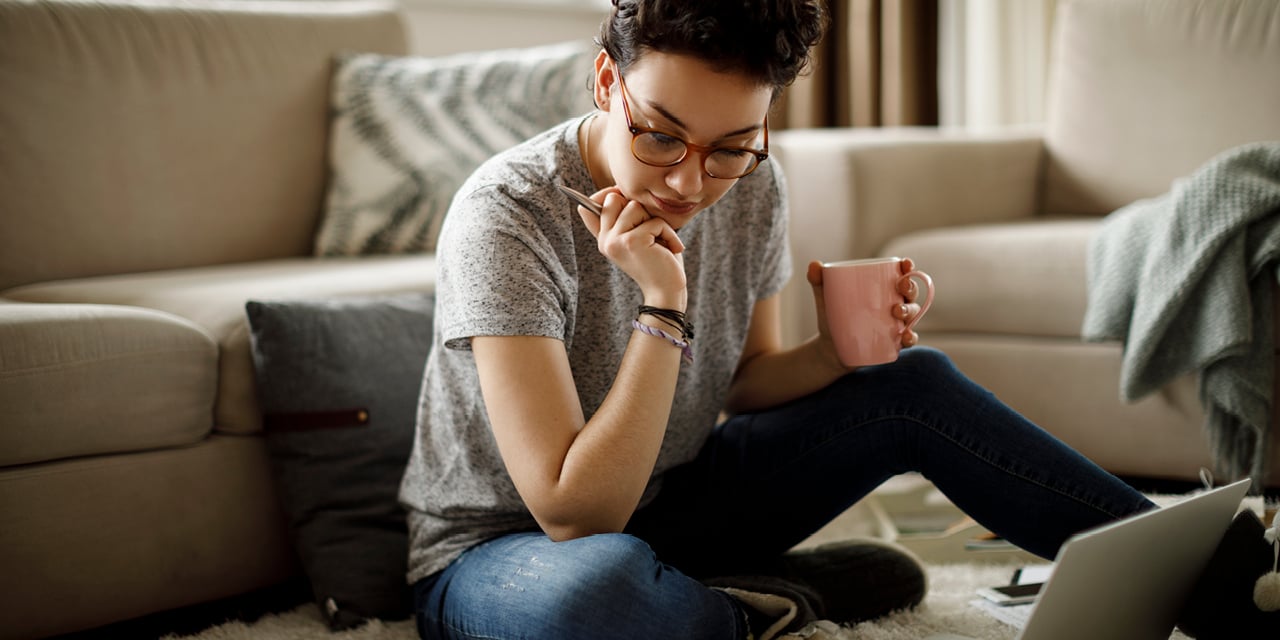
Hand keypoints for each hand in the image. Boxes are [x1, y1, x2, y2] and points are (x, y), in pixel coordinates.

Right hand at [576, 187, 686, 307]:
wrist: (666, 291)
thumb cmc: (657, 261)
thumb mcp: (637, 238)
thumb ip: (624, 219)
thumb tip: (611, 193)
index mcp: (603, 239)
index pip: (589, 207)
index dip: (608, 195)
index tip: (622, 196)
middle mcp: (604, 240)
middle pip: (614, 198)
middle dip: (638, 208)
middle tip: (650, 230)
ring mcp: (615, 241)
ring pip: (634, 206)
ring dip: (656, 222)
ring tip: (660, 241)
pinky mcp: (631, 242)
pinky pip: (654, 221)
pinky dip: (668, 233)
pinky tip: (670, 249)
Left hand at [806, 258, 922, 365]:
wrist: (829, 348)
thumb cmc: (832, 316)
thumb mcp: (825, 299)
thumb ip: (819, 282)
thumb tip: (814, 264)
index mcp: (883, 289)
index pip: (900, 274)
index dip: (908, 267)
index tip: (906, 263)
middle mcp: (894, 304)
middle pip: (910, 293)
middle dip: (911, 287)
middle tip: (901, 287)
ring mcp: (896, 323)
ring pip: (912, 314)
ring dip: (910, 311)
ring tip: (897, 311)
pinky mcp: (893, 342)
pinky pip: (908, 339)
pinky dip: (911, 337)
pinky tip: (906, 337)